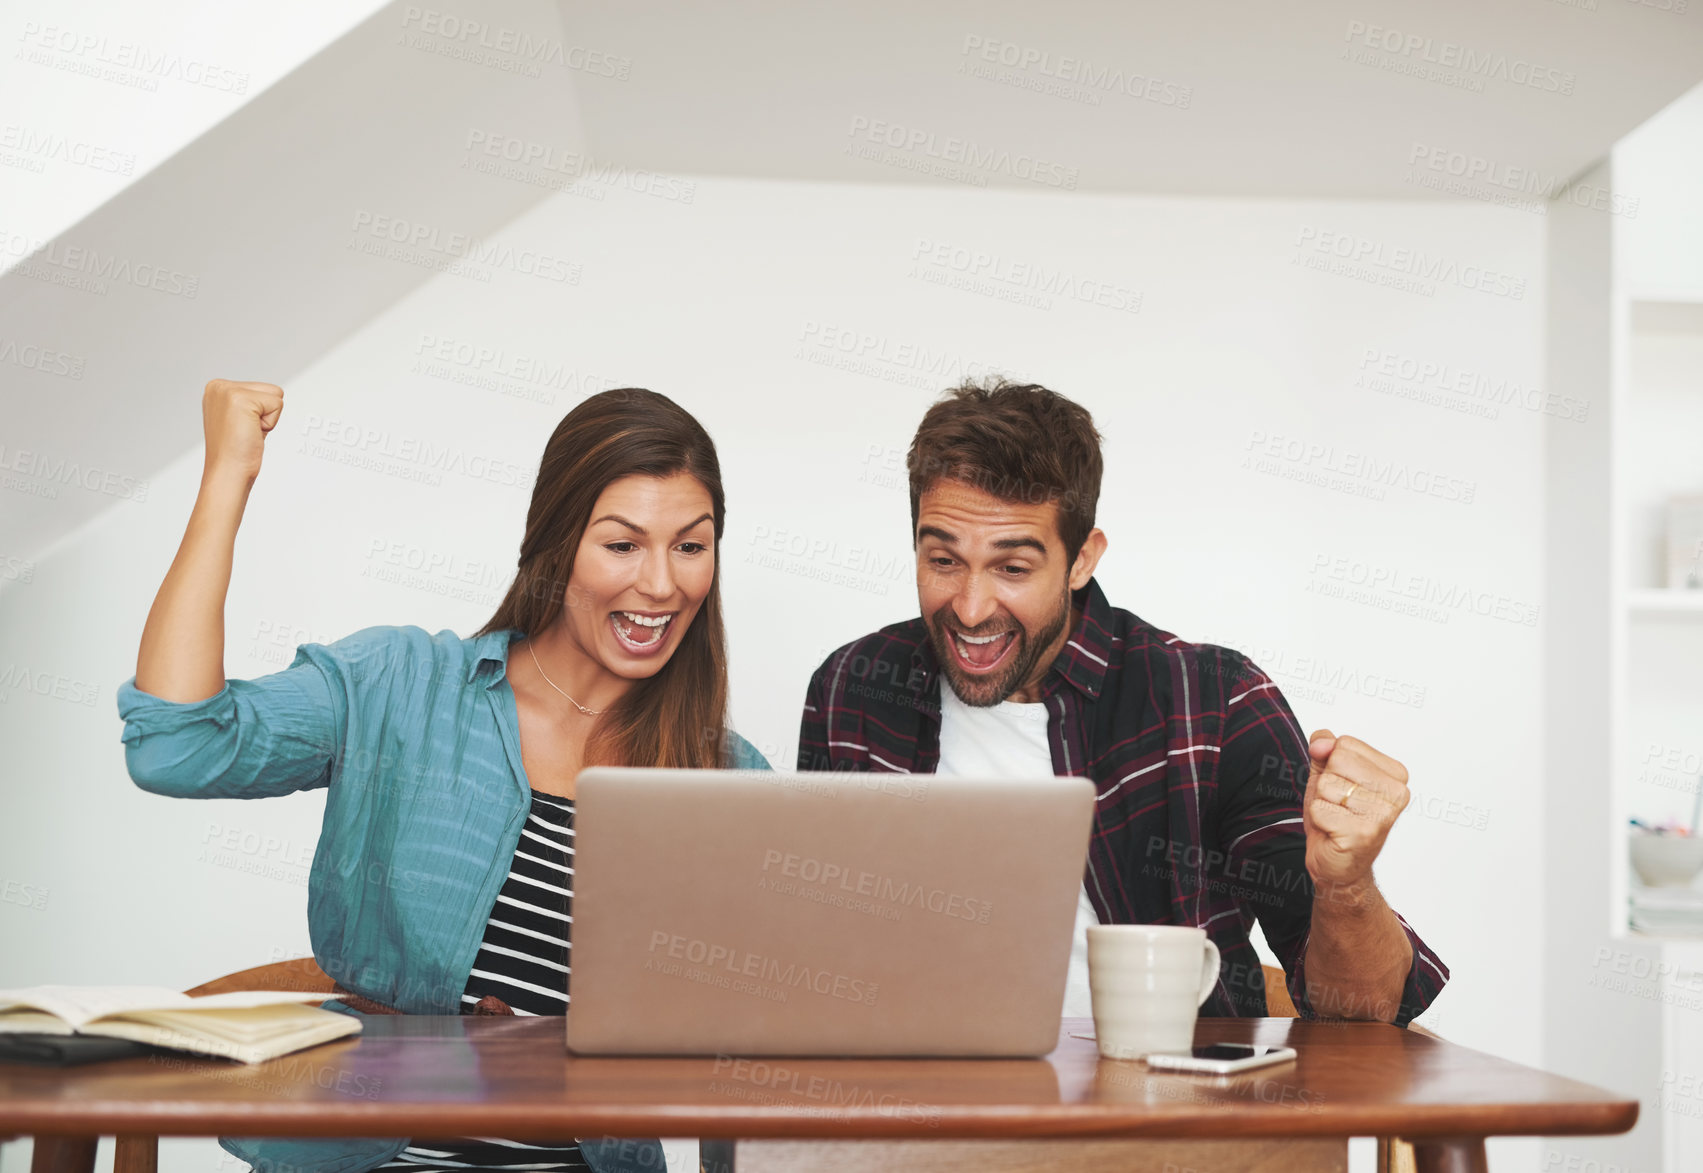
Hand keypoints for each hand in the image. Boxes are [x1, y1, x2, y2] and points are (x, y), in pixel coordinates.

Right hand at [201, 378, 283, 485]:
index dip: (260, 413)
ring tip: (248, 431)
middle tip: (246, 431)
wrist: (228, 471)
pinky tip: (251, 432)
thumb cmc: (235, 451)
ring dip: (268, 418)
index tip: (243, 427)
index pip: (262, 389)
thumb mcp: (240, 417)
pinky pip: (277, 404)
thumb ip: (250, 402)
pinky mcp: (240, 398)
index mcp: (217, 388)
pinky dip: (270, 423)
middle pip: (270, 389)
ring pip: (275, 394)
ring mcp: (227, 390)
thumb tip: (269, 394)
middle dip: (265, 414)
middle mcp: (219, 386)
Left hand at [1302, 729, 1409, 893]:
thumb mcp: (1327, 773)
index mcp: (1395, 773)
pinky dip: (1319, 821)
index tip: (1345, 787)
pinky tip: (1334, 832)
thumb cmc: (1337, 816)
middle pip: (1336, 761)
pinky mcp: (1363, 834)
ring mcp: (1383, 815)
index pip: (1345, 743)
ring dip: (1323, 803)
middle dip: (1326, 783)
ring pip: (1326, 785)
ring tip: (1337, 818)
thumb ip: (1324, 746)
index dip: (1332, 765)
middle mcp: (1397, 793)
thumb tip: (1321, 743)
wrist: (1337, 863)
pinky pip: (1319, 809)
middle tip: (1339, 806)